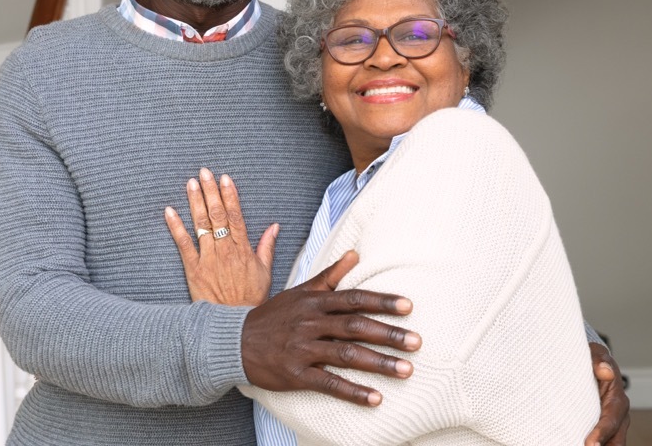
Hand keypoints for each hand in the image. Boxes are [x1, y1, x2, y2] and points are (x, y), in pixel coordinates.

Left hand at [164, 168, 277, 305]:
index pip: (236, 216)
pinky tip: (170, 211)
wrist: (233, 324)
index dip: (230, 196)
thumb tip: (274, 227)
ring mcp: (208, 259)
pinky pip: (184, 245)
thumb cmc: (250, 299)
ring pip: (201, 225)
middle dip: (211, 192)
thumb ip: (267, 247)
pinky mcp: (193, 270)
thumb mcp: (266, 272)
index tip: (225, 179)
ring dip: (195, 202)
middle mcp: (225, 251)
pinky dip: (176, 227)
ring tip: (191, 183)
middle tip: (204, 173)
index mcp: (243, 250)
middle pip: (218, 215)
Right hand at [241, 250, 419, 406]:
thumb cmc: (274, 315)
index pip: (354, 299)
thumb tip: (355, 253)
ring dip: (378, 363)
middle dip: (388, 334)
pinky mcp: (296, 374)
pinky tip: (376, 398)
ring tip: (406, 370)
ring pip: (346, 356)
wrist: (234, 342)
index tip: (408, 306)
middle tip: (417, 342)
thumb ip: (330, 275)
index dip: (382, 301)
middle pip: (355, 327)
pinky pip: (328, 383)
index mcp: (315, 301)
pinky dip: (353, 391)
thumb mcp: (300, 290)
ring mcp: (303, 349)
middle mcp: (311, 323)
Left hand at [585, 342, 630, 445]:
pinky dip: (591, 444)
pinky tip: (574, 443)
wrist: (594, 365)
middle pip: (615, 440)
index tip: (590, 444)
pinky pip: (601, 443)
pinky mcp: (601, 430)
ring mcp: (611, 426)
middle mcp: (618, 417)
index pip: (611, 420)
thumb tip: (605, 371)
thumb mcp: (595, 354)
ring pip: (610, 444)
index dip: (602, 433)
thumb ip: (598, 361)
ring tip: (575, 445)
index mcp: (618, 401)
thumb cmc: (594, 361)